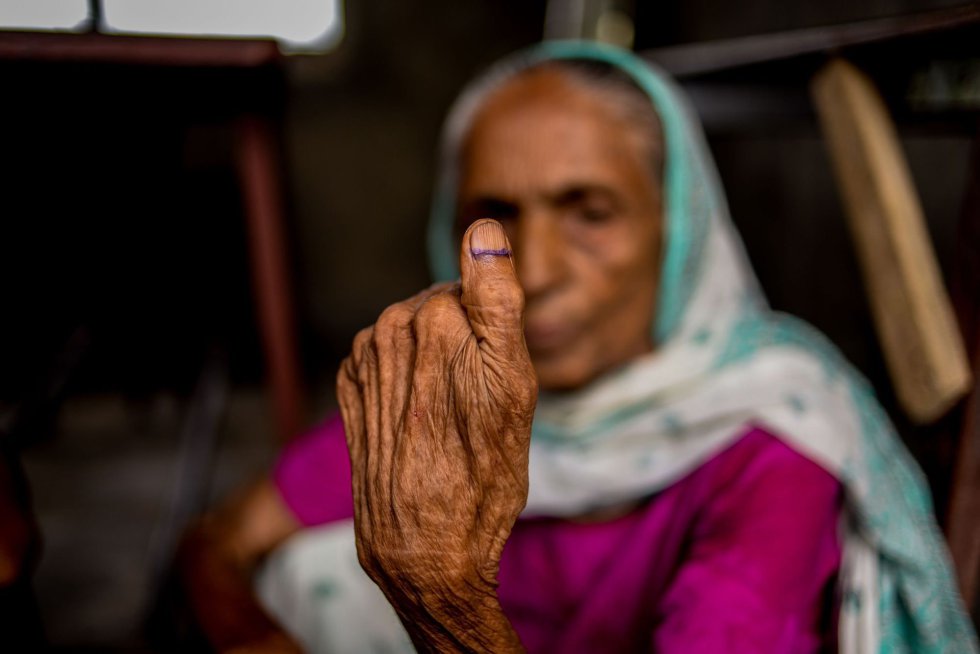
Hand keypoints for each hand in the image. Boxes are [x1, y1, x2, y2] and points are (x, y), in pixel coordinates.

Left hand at [337, 219, 536, 651]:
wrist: (424, 549)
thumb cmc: (483, 472)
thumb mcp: (510, 384)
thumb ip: (496, 298)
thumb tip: (483, 227)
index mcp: (435, 317)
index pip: (477, 291)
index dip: (496, 335)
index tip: (496, 379)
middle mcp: (389, 330)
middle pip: (444, 311)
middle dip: (465, 346)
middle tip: (478, 406)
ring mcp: (363, 360)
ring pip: (417, 335)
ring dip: (436, 365)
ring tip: (450, 419)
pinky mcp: (351, 388)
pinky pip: (389, 359)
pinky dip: (408, 378)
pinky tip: (422, 417)